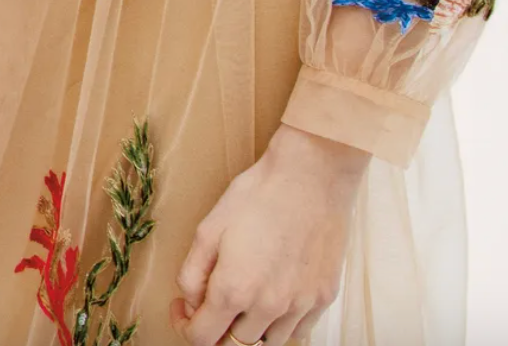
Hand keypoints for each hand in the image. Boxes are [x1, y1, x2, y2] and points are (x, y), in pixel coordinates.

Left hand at [172, 124, 366, 343]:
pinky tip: (272, 301)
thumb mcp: (207, 230)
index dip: (184, 326)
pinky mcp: (324, 298)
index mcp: (235, 290)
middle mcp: (270, 307)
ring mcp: (301, 305)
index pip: (202, 339)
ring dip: (248, 329)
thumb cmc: (256, 197)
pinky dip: (280, 326)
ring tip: (241, 301)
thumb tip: (192, 302)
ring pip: (267, 342)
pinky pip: (298, 332)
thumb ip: (192, 275)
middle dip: (215, 330)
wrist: (311, 178)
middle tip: (208, 305)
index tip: (182, 308)